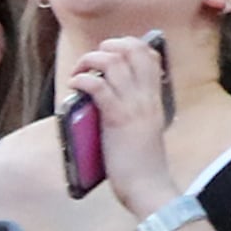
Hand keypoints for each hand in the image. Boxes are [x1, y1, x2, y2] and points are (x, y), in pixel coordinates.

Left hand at [69, 34, 179, 220]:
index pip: (150, 56)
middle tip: (94, 57)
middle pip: (133, 51)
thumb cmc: (145, 164)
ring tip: (79, 70)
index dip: (131, 45)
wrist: (147, 185)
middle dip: (110, 45)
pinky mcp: (116, 118)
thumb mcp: (147, 129)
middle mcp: (147, 95)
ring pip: (114, 63)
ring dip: (91, 60)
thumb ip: (137, 113)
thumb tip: (114, 103)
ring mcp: (133, 105)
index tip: (114, 51)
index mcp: (155, 97)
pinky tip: (74, 84)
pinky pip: (98, 87)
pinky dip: (83, 79)